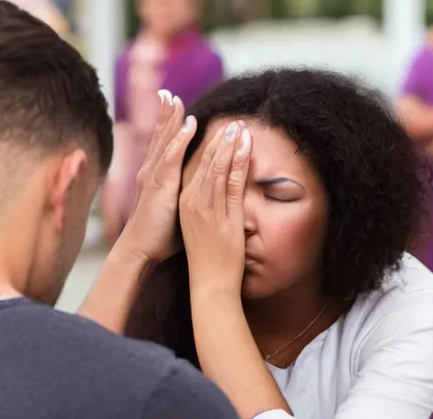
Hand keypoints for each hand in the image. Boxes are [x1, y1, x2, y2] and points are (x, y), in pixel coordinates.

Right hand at [116, 90, 196, 264]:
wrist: (142, 248)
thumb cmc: (160, 233)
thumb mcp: (175, 208)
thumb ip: (183, 194)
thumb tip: (197, 192)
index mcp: (158, 177)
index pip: (163, 146)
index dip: (168, 126)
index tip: (174, 108)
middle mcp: (153, 172)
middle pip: (161, 137)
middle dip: (166, 114)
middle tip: (169, 93)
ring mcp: (155, 177)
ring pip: (165, 142)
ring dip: (172, 120)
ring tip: (176, 99)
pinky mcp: (159, 186)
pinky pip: (172, 158)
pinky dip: (180, 140)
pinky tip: (189, 125)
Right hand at [179, 121, 251, 294]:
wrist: (208, 283)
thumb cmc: (206, 258)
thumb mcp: (202, 229)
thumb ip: (208, 210)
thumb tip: (218, 198)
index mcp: (187, 203)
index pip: (198, 168)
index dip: (209, 148)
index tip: (221, 132)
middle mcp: (193, 202)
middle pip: (206, 164)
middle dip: (219, 140)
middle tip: (232, 121)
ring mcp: (207, 209)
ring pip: (218, 169)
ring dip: (229, 146)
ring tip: (239, 126)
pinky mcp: (222, 217)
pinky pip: (232, 184)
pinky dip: (238, 163)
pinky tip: (245, 147)